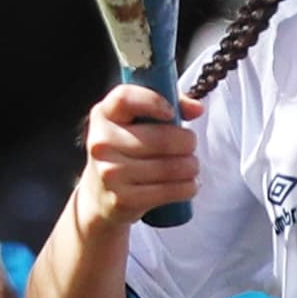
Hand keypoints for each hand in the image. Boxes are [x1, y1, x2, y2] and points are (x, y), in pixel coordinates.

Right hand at [79, 82, 199, 226]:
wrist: (99, 195)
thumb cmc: (127, 150)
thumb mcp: (137, 121)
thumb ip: (169, 104)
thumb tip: (197, 109)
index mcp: (104, 114)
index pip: (124, 98)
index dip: (153, 101)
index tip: (172, 112)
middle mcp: (102, 142)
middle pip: (161, 138)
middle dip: (188, 142)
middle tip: (190, 146)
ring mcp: (110, 172)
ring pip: (169, 167)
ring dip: (191, 166)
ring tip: (191, 166)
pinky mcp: (122, 199)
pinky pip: (169, 191)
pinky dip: (188, 187)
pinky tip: (190, 184)